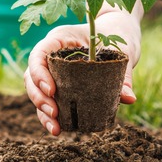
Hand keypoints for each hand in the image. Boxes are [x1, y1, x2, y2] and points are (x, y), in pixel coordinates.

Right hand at [24, 9, 141, 134]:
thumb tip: (129, 99)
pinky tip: (58, 129)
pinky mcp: (60, 83)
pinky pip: (49, 99)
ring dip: (41, 110)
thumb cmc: (116, 35)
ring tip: (55, 128)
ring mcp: (53, 69)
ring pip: (36, 90)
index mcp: (61, 38)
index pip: (39, 53)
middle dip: (39, 97)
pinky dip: (50, 115)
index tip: (52, 90)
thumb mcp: (122, 51)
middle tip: (54, 113)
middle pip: (32, 75)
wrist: (118, 32)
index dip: (40, 73)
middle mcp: (52, 53)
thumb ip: (124, 74)